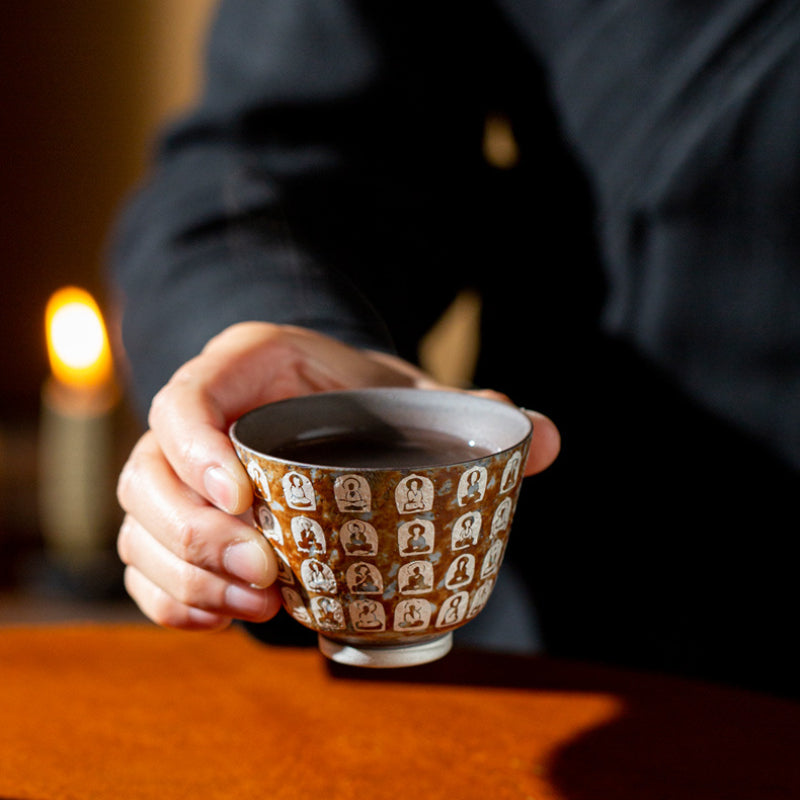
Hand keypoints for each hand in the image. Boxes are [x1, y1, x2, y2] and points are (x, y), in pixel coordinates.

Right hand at [116, 322, 559, 630]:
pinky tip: (226, 619)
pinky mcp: (177, 520)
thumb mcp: (415, 395)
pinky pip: (142, 564)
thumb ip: (473, 414)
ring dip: (186, 577)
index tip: (241, 496)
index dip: (195, 443)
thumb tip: (545, 439)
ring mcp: (179, 472)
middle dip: (195, 534)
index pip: (189, 394)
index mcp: (247, 367)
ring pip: (139, 525)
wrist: (339, 417)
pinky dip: (172, 600)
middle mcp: (199, 417)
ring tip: (257, 606)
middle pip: (150, 472)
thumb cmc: (369, 402)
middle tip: (265, 574)